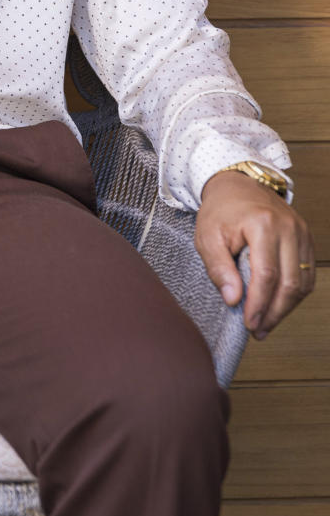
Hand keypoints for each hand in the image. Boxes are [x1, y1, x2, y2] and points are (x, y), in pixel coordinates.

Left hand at [196, 169, 314, 338]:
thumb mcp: (208, 236)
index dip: (258, 304)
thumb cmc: (221, 211)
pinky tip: (277, 306)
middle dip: (274, 313)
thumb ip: (218, 268)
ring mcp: (301, 233)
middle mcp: (288, 228)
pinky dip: (294, 295)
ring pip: (302, 283)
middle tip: (258, 330)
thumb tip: (233, 299)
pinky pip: (307, 275)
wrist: (237, 185)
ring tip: (266, 323)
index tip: (248, 324)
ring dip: (285, 308)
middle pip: (290, 283)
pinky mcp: (306, 239)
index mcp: (263, 224)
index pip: (266, 274)